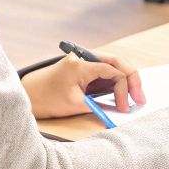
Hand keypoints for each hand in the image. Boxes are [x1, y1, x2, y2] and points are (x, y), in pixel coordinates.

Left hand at [24, 52, 146, 120]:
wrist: (28, 94)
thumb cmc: (47, 100)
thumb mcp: (74, 105)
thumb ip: (97, 105)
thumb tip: (118, 110)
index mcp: (81, 65)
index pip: (112, 71)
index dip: (123, 89)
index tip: (124, 107)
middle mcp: (85, 58)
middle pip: (119, 63)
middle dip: (133, 80)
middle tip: (141, 99)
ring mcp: (86, 61)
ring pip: (115, 65)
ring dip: (127, 79)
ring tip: (136, 96)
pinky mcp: (86, 68)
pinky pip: (107, 70)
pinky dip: (118, 80)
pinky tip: (124, 92)